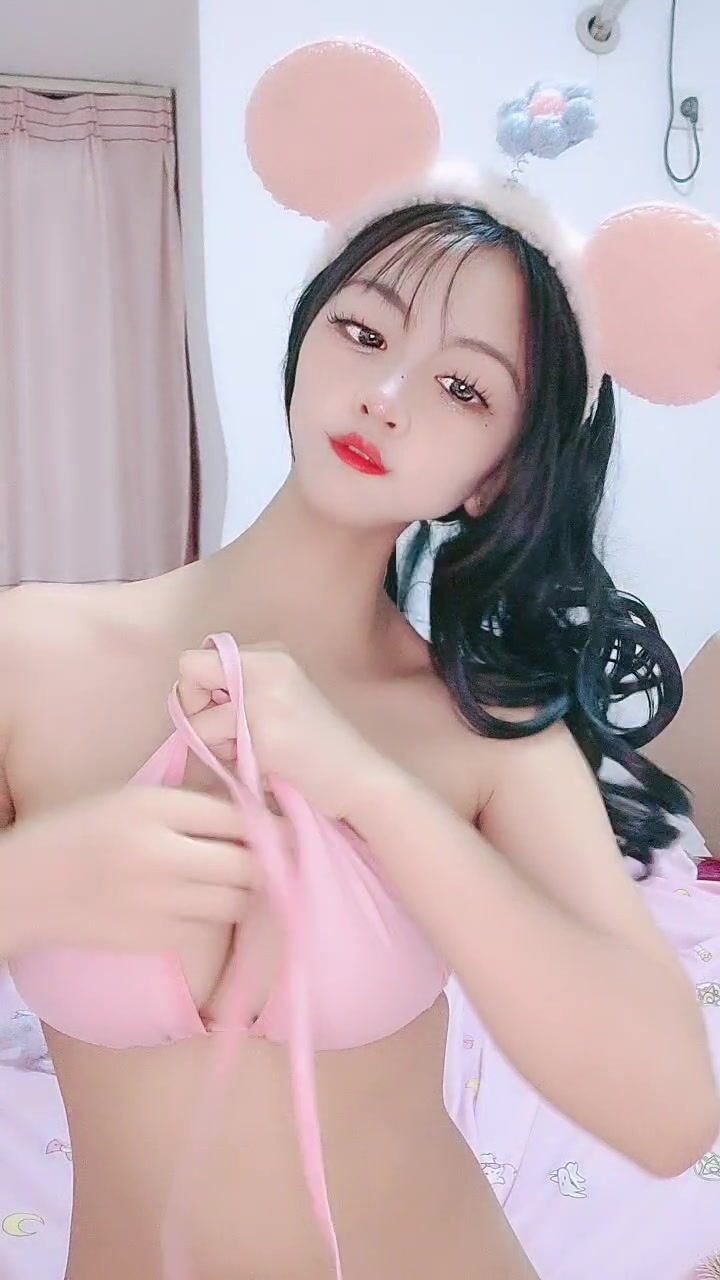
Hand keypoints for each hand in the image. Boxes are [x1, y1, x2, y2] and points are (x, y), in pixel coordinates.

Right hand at [2, 786, 260, 955]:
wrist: (27, 886)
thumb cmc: (81, 832)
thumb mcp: (131, 799)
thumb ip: (188, 803)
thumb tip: (253, 811)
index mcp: (154, 808)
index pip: (238, 815)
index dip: (271, 820)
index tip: (287, 822)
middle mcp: (161, 854)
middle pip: (249, 862)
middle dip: (268, 859)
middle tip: (274, 854)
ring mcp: (158, 902)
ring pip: (237, 900)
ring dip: (245, 889)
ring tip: (235, 877)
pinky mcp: (154, 938)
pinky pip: (211, 928)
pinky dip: (215, 915)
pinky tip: (201, 902)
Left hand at [177, 642, 385, 819]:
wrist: (360, 781)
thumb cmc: (317, 750)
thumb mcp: (280, 701)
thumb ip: (239, 691)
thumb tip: (185, 699)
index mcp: (272, 655)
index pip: (203, 656)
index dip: (203, 689)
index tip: (229, 713)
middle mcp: (267, 664)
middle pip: (189, 668)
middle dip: (195, 706)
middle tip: (232, 735)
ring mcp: (263, 696)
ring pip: (193, 713)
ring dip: (213, 742)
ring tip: (255, 753)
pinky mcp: (261, 730)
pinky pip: (207, 742)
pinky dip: (225, 760)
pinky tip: (263, 765)